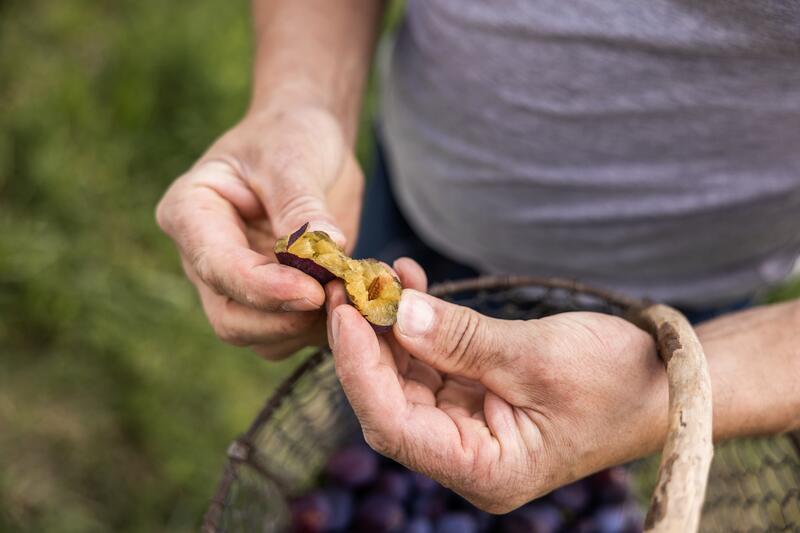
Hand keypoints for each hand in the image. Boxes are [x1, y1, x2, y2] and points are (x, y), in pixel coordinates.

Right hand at [157, 105, 362, 358]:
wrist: (309, 140)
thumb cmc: (290, 135)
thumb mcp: (294, 158)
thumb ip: (303, 207)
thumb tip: (328, 248)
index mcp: (191, 214)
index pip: (219, 267)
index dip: (264, 288)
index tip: (313, 290)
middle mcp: (206, 259)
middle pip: (231, 319)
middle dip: (284, 319)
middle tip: (338, 299)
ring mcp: (239, 285)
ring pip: (264, 337)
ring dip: (311, 327)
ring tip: (357, 294)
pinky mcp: (275, 299)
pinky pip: (296, 331)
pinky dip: (329, 325)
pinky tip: (361, 299)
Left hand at [327, 260, 666, 512]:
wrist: (663, 380)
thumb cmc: (618, 379)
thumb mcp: (537, 356)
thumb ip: (461, 339)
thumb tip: (396, 312)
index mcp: (485, 471)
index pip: (395, 426)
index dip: (360, 370)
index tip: (344, 313)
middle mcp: (468, 458)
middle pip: (391, 402)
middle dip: (367, 343)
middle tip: (349, 285)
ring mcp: (469, 428)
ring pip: (406, 379)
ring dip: (389, 327)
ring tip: (378, 275)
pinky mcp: (475, 399)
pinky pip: (432, 362)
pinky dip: (418, 325)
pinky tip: (409, 282)